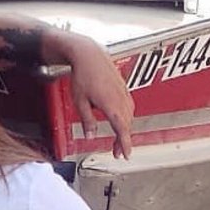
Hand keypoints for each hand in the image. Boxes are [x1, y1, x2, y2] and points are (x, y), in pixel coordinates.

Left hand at [63, 38, 133, 158]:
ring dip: (125, 129)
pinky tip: (120, 120)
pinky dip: (126, 117)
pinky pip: (129, 106)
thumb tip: (90, 136)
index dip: (125, 144)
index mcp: (111, 105)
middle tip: (117, 152)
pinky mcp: (123, 87)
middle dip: (123, 140)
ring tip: (118, 138)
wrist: (89, 54)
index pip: (122, 130)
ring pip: (129, 116)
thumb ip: (87, 121)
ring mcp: (124, 92)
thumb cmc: (83, 75)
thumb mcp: (80, 102)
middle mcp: (121, 99)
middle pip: (126, 125)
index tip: (126, 155)